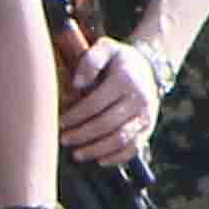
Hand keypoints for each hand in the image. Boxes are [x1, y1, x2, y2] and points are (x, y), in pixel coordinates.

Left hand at [58, 30, 165, 165]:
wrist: (148, 68)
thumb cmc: (118, 60)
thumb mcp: (105, 48)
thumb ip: (90, 60)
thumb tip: (76, 84)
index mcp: (125, 79)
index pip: (95, 103)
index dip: (75, 116)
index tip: (59, 122)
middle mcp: (139, 99)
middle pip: (106, 124)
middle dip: (82, 135)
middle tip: (63, 140)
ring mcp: (146, 116)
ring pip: (120, 140)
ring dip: (96, 150)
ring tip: (76, 154)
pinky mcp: (148, 129)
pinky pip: (133, 149)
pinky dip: (116, 158)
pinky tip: (99, 160)